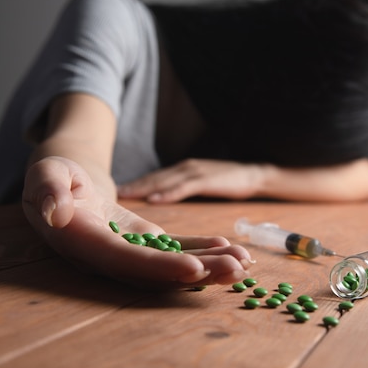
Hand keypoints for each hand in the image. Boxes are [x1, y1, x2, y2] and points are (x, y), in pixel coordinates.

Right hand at [22, 156, 253, 287]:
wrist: (62, 183)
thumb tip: (55, 212)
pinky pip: (172, 249)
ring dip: (208, 264)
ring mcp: (128, 252)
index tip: (194, 269)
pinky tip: (226, 246)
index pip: (124, 260)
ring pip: (169, 265)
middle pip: (156, 272)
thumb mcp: (46, 174)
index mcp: (84, 242)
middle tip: (237, 268)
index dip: (159, 268)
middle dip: (198, 271)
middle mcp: (108, 257)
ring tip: (243, 261)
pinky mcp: (141, 242)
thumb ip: (49, 191)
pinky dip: (199, 248)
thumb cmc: (52, 175)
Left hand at [117, 158, 264, 202]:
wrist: (254, 174)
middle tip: (113, 193)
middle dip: (133, 185)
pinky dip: (167, 193)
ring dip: (143, 188)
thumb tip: (164, 196)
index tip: (118, 192)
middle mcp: (185, 168)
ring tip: (126, 195)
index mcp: (183, 170)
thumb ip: (184, 186)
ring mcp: (195, 172)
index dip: (136, 184)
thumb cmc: (229, 182)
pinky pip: (182, 188)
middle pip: (154, 177)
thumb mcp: (202, 182)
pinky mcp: (205, 180)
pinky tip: (154, 199)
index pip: (155, 177)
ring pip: (164, 181)